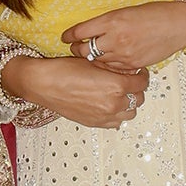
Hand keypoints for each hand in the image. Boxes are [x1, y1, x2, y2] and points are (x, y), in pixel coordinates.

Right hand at [2, 53, 148, 128]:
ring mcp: (105, 116)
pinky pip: (116, 123)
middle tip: (129, 81)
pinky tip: (108, 105)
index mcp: (116, 86)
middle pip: (139, 98)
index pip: (142, 82)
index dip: (142, 75)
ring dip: (128, 103)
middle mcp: (114, 104)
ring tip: (119, 94)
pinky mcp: (95, 123)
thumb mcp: (94, 62)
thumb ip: (115, 67)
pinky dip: (117, 115)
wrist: (43, 84)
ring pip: (130, 113)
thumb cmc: (65, 70)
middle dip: (136, 89)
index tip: (138, 72)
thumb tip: (128, 70)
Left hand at [61, 0, 185, 72]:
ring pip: (97, 61)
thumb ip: (109, 22)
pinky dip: (107, 66)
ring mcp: (124, 53)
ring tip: (89, 57)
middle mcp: (115, 38)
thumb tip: (93, 31)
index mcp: (112, 20)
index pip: (80, 31)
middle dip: (76, 50)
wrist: (179, 25)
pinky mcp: (133, 64)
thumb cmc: (156, 13)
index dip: (69, 35)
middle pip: (84, 50)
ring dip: (91, 59)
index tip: (65, 36)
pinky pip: (113, 68)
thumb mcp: (127, 11)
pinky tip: (107, 63)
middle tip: (75, 48)